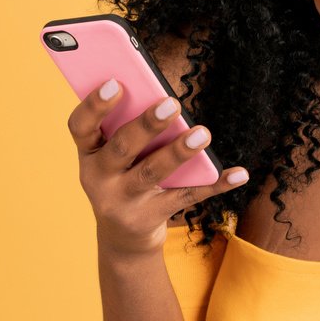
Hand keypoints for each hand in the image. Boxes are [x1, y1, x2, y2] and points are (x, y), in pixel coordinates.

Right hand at [67, 78, 248, 257]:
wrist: (122, 237)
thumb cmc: (122, 177)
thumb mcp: (113, 157)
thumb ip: (129, 129)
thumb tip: (165, 100)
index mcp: (88, 154)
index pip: (80, 126)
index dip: (94, 105)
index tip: (115, 83)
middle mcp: (99, 179)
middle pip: (122, 147)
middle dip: (147, 125)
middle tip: (172, 103)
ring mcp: (123, 201)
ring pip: (153, 172)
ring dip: (179, 152)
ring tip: (203, 133)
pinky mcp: (150, 217)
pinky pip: (186, 197)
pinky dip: (215, 184)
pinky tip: (239, 173)